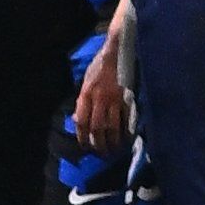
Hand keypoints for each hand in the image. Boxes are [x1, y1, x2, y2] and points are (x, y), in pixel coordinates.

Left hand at [74, 17, 132, 155]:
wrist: (116, 51)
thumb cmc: (100, 66)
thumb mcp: (86, 81)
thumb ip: (82, 101)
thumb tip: (78, 119)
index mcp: (85, 94)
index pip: (81, 121)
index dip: (83, 137)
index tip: (86, 147)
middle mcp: (98, 98)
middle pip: (97, 128)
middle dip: (99, 144)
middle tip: (102, 154)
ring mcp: (113, 99)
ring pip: (112, 126)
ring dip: (112, 141)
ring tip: (114, 150)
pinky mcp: (126, 98)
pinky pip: (125, 119)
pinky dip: (125, 131)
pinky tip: (126, 139)